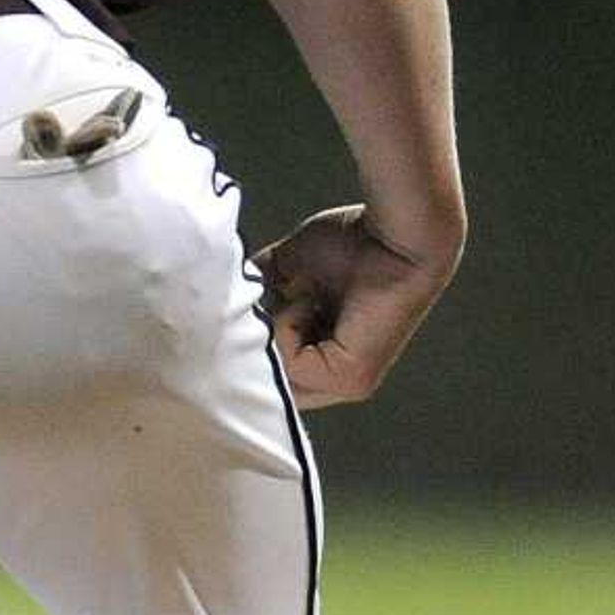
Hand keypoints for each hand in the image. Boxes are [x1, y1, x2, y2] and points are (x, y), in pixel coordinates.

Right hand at [250, 205, 461, 409]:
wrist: (397, 231)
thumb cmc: (354, 242)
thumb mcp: (287, 270)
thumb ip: (256, 295)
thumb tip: (216, 307)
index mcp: (329, 358)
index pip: (272, 373)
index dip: (248, 345)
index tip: (243, 309)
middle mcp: (339, 379)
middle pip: (269, 382)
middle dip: (256, 341)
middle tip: (271, 297)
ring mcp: (348, 384)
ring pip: (276, 374)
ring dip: (276, 326)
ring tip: (303, 292)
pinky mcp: (353, 379)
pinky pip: (292, 365)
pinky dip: (289, 326)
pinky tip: (312, 299)